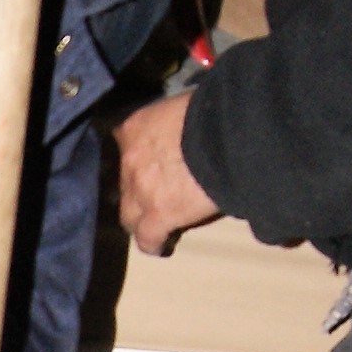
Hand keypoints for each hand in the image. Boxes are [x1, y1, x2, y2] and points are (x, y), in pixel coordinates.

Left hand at [116, 92, 220, 255]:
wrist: (228, 135)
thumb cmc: (215, 112)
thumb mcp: (186, 105)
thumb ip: (175, 118)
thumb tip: (187, 123)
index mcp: (136, 127)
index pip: (124, 144)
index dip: (137, 156)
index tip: (148, 160)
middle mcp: (130, 159)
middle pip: (124, 183)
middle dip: (136, 190)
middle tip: (153, 195)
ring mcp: (141, 189)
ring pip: (129, 214)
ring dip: (140, 219)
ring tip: (152, 225)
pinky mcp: (159, 214)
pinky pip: (147, 237)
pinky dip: (152, 243)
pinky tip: (159, 246)